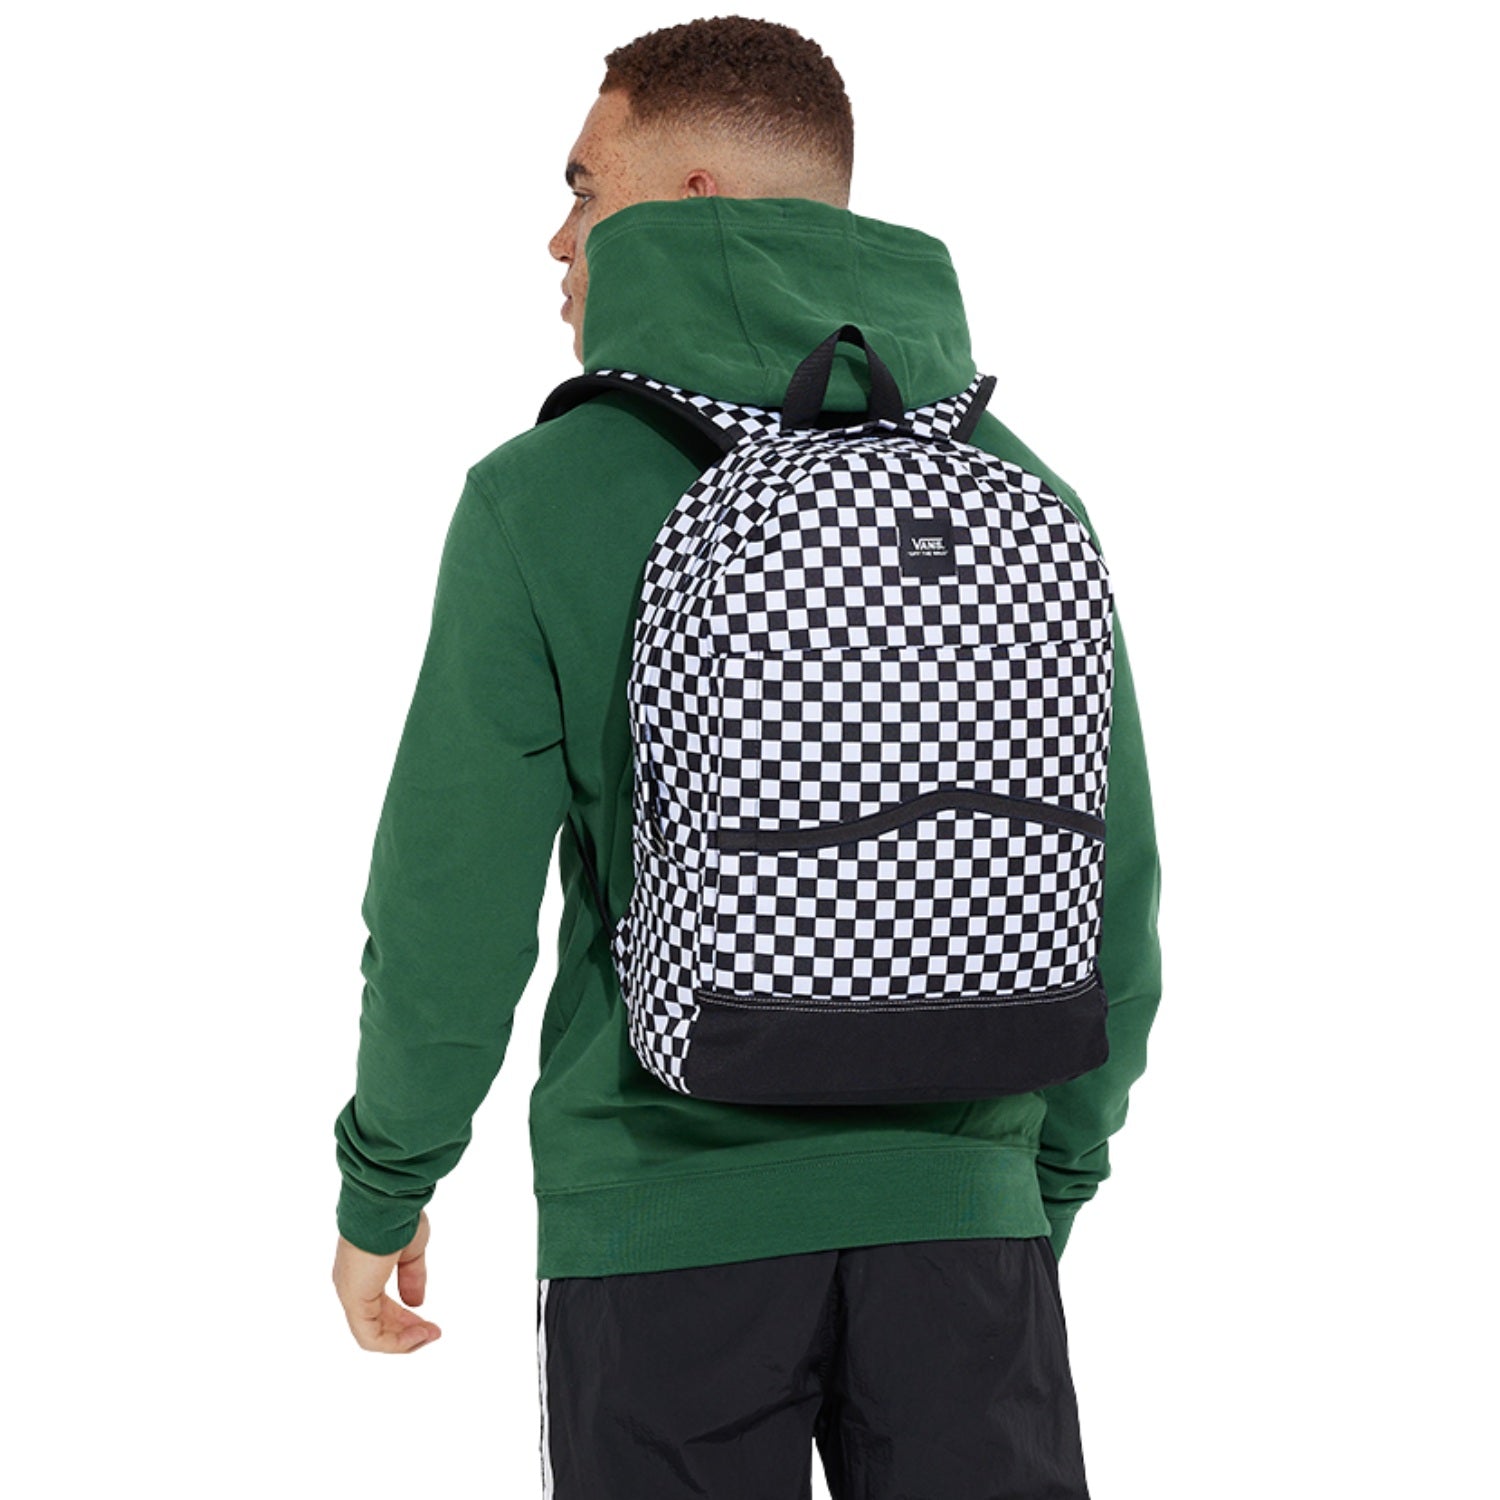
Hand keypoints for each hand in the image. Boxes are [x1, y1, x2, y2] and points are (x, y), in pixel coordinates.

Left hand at [332, 1208, 443, 1352]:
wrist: (387, 1205)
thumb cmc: (397, 1219)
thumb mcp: (411, 1252)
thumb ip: (411, 1278)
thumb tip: (416, 1302)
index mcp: (363, 1271)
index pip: (380, 1306)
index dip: (404, 1318)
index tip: (428, 1321)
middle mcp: (352, 1285)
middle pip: (377, 1322)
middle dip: (406, 1332)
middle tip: (432, 1332)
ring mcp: (351, 1293)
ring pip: (373, 1333)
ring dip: (403, 1340)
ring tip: (429, 1335)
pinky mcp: (355, 1300)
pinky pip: (371, 1336)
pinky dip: (396, 1342)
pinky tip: (418, 1335)